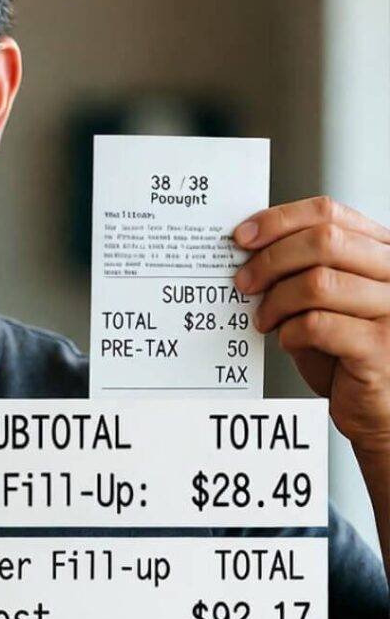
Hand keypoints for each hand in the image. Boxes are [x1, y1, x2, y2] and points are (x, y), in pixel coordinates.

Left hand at [233, 195, 389, 455]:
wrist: (377, 406)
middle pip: (323, 240)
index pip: (328, 212)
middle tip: (244, 281)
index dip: (279, 220)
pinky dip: (289, 332)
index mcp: (380, 250)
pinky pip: (318, 325)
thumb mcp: (326, 296)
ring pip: (318, 282)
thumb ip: (302, 266)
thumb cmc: (346, 349)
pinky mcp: (381, 347)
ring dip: (276, 301)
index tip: (242, 236)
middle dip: (271, 259)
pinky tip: (287, 340)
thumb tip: (247, 246)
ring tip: (264, 318)